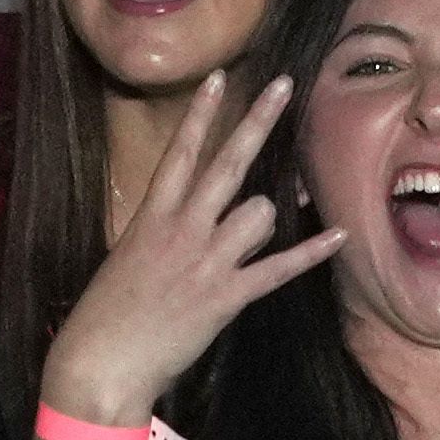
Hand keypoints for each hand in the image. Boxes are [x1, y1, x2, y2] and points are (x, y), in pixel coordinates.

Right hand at [36, 71, 335, 426]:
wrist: (100, 361)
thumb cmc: (106, 315)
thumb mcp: (126, 259)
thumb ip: (161, 234)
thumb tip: (191, 222)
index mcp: (151, 216)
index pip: (181, 152)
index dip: (203, 114)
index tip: (220, 78)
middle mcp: (182, 229)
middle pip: (228, 163)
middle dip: (258, 121)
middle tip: (284, 85)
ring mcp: (205, 260)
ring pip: (258, 212)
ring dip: (266, 218)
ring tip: (250, 239)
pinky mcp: (224, 296)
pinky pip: (278, 267)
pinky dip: (311, 253)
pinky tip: (338, 234)